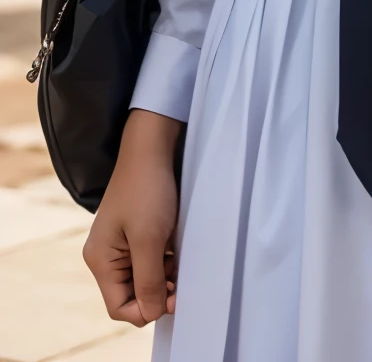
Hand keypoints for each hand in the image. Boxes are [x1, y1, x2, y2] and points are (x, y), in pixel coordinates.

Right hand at [83, 108, 182, 325]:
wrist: (152, 148)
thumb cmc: (147, 190)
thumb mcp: (149, 239)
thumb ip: (148, 280)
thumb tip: (150, 313)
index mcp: (100, 260)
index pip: (119, 307)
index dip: (146, 309)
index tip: (172, 296)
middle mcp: (106, 256)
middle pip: (131, 294)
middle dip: (157, 292)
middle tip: (180, 282)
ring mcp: (120, 244)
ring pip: (144, 278)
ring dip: (164, 276)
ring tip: (180, 260)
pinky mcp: (135, 233)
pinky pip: (149, 260)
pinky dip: (165, 260)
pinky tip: (177, 249)